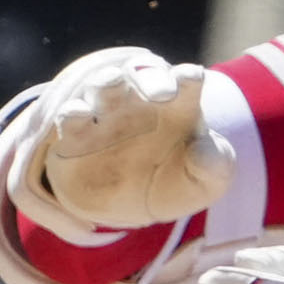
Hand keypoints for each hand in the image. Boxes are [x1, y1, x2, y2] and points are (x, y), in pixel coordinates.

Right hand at [17, 44, 234, 230]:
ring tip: (109, 85)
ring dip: (106, 82)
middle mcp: (141, 98)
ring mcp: (106, 113)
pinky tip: (76, 114)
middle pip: (143, 74)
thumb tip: (206, 152)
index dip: (187, 78)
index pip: (186, 81)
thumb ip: (213, 165)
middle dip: (151, 78)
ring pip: (103, 84)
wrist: (135, 210)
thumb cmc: (177, 184)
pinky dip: (71, 112)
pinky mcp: (75, 135)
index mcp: (179, 103)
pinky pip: (70, 117)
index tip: (190, 80)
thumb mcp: (206, 183)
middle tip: (162, 93)